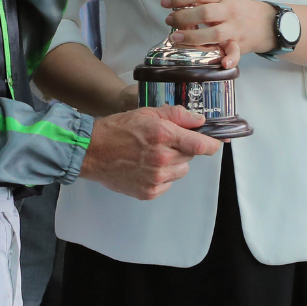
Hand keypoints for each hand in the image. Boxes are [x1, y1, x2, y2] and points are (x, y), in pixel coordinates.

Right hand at [79, 105, 222, 199]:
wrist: (92, 152)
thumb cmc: (117, 130)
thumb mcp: (146, 113)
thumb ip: (176, 115)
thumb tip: (199, 120)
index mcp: (162, 135)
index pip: (200, 144)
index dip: (211, 144)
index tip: (214, 143)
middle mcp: (162, 158)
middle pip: (190, 156)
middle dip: (182, 148)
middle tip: (163, 142)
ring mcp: (156, 177)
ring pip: (181, 171)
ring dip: (173, 163)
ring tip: (152, 155)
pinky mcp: (149, 192)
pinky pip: (168, 183)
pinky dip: (162, 176)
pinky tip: (145, 167)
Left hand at [162, 0, 274, 67]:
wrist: (265, 22)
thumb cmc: (236, 8)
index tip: (165, 2)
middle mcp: (229, 11)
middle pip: (204, 13)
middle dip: (182, 17)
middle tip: (169, 19)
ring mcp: (234, 28)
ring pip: (214, 33)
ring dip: (192, 37)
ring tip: (176, 37)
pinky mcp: (239, 44)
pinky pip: (235, 52)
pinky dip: (229, 59)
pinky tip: (222, 63)